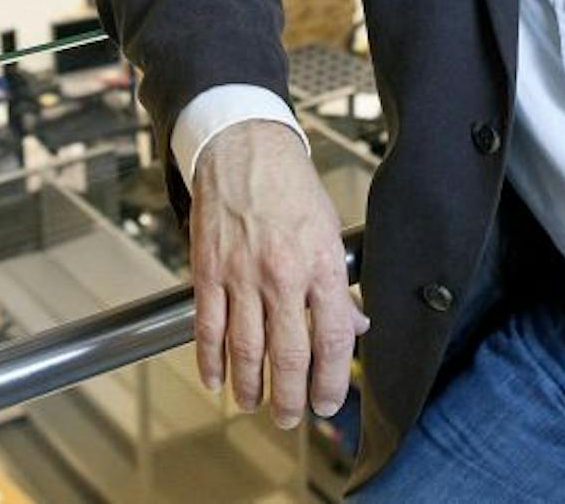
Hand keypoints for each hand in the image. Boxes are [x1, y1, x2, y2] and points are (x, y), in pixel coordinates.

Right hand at [189, 119, 369, 427]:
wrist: (243, 147)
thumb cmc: (289, 186)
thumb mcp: (328, 230)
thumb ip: (339, 283)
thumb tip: (356, 326)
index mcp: (320, 264)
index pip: (333, 338)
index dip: (331, 379)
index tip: (328, 401)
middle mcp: (282, 274)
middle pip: (289, 354)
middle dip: (291, 397)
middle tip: (292, 418)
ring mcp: (241, 274)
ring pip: (247, 349)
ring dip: (251, 386)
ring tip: (254, 405)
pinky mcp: (208, 270)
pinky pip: (209, 327)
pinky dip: (211, 360)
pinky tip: (217, 380)